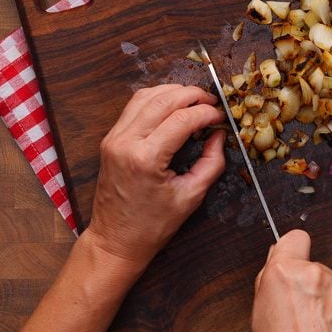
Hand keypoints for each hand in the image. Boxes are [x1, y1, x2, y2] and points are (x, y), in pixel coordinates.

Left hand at [84, 84, 226, 270]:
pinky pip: (133, 107)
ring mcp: (114, 139)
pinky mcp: (110, 139)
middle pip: (163, 100)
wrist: (116, 240)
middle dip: (192, 95)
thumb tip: (219, 135)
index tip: (221, 117)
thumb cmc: (152, 225)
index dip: (206, 112)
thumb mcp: (191, 196)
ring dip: (173, 92)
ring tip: (194, 99)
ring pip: (145, 96)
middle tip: (212, 101)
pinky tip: (172, 105)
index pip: (182, 119)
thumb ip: (211, 163)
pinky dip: (156, 99)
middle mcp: (125, 142)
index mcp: (145, 159)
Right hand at [252, 230, 331, 331]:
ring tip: (313, 330)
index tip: (294, 260)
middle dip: (310, 287)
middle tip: (299, 313)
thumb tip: (277, 261)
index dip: (293, 250)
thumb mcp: (259, 311)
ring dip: (326, 304)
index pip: (296, 238)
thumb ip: (271, 279)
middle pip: (315, 270)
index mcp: (285, 272)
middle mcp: (316, 275)